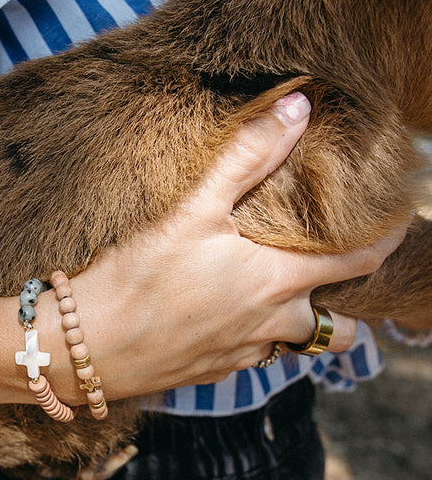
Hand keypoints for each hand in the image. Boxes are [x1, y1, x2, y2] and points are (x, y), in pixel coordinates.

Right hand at [69, 92, 406, 398]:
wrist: (82, 348)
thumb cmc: (136, 278)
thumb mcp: (192, 209)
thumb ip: (247, 157)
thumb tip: (297, 106)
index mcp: (276, 282)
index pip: (357, 264)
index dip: (384, 242)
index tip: (397, 224)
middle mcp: (270, 325)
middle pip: (339, 330)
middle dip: (346, 307)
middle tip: (332, 276)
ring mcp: (241, 355)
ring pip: (293, 347)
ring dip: (299, 328)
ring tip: (278, 299)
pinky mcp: (210, 373)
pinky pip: (251, 359)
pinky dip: (253, 339)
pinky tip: (223, 317)